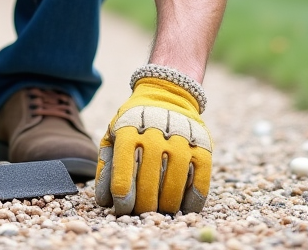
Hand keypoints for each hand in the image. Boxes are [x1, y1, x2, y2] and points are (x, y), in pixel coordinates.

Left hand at [95, 71, 211, 214]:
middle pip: (149, 182)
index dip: (122, 198)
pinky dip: (193, 200)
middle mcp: (155, 132)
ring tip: (161, 212)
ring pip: (175, 183)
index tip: (123, 210)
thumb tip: (105, 202)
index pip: (124, 172)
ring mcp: (181, 138)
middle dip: (144, 206)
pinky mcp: (202, 145)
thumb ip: (107, 166)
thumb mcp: (113, 136)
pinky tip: (184, 208)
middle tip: (142, 214)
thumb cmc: (134, 124)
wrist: (167, 94)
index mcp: (128, 130)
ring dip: (167, 205)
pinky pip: (200, 180)